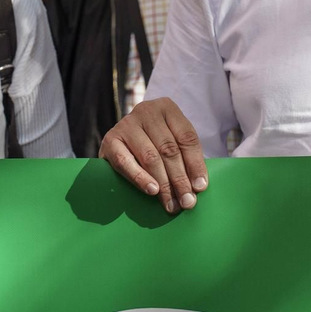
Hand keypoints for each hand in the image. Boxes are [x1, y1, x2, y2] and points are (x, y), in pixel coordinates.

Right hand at [98, 98, 208, 214]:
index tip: (200, 187)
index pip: (187, 137)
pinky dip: (140, 178)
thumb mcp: (172, 141)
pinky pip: (126, 162)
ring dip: (164, 184)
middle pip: (169, 149)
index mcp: (167, 108)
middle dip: (180, 179)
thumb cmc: (154, 143)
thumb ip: (185, 158)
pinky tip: (152, 191)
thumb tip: (197, 186)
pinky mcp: (110, 140)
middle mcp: (146, 111)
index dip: (195, 164)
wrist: (121, 140)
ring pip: (150, 157)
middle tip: (187, 202)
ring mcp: (126, 124)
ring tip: (171, 203)